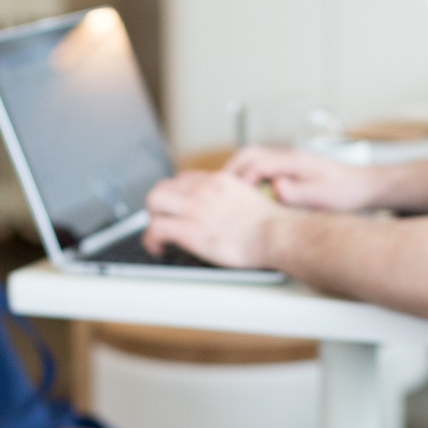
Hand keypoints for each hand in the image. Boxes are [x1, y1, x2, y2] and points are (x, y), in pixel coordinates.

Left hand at [144, 171, 288, 267]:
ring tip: (157, 236)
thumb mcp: (250, 199)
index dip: (177, 195)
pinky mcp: (190, 229)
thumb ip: (233, 199)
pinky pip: (156, 229)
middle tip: (162, 220)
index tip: (178, 208)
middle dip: (159, 205)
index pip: (185, 179)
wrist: (275, 234)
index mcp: (219, 181)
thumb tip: (227, 212)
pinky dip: (151, 240)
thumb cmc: (271, 226)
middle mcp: (204, 189)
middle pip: (164, 187)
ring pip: (154, 202)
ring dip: (152, 219)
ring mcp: (195, 208)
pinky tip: (158, 249)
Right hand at [225, 147, 386, 211]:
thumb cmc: (345, 192)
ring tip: (226, 195)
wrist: (362, 187)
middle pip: (248, 155)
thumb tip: (276, 188)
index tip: (228, 195)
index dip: (238, 179)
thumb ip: (298, 192)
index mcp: (293, 160)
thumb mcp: (322, 196)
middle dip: (230, 172)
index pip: (255, 162)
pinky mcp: (288, 170)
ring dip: (237, 175)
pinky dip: (247, 179)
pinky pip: (260, 170)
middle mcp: (287, 157)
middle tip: (217, 192)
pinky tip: (245, 197)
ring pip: (252, 161)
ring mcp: (287, 162)